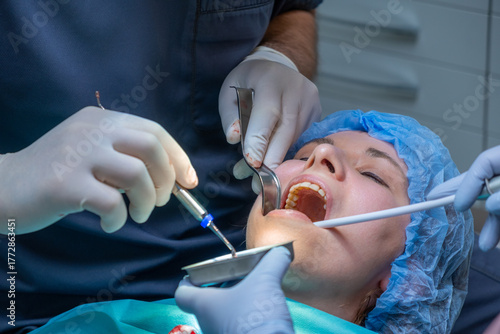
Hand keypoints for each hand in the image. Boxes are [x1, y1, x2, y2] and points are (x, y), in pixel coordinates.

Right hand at [0, 107, 196, 233]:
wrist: (3, 185)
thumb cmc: (55, 173)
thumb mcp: (91, 151)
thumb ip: (125, 155)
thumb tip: (172, 177)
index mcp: (102, 120)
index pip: (154, 131)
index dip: (178, 157)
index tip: (189, 181)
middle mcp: (92, 130)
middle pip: (150, 148)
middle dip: (165, 179)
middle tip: (158, 202)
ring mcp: (77, 154)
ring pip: (136, 174)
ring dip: (146, 201)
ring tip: (137, 215)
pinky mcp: (64, 183)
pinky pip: (110, 202)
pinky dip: (119, 219)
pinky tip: (110, 223)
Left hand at [175, 246, 293, 333]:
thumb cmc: (256, 316)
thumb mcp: (267, 281)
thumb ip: (273, 261)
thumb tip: (281, 251)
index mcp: (204, 305)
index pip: (183, 293)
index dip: (189, 280)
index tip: (200, 273)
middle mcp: (208, 324)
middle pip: (206, 303)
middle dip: (221, 289)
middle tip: (237, 277)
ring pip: (222, 317)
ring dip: (236, 305)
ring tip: (256, 293)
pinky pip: (236, 328)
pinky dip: (246, 319)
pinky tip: (264, 312)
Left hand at [219, 46, 320, 192]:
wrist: (277, 66)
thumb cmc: (249, 82)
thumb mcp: (230, 91)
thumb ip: (230, 115)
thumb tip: (234, 139)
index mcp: (272, 80)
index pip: (268, 114)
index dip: (260, 140)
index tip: (252, 162)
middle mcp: (296, 90)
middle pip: (286, 130)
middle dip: (272, 157)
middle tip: (259, 181)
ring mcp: (310, 101)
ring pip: (294, 137)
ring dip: (277, 158)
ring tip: (258, 175)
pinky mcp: (317, 112)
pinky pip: (301, 138)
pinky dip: (286, 152)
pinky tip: (273, 162)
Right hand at [428, 146, 499, 250]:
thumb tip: (489, 205)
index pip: (483, 164)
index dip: (466, 184)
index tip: (458, 205)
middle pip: (484, 182)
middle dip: (465, 198)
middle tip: (433, 201)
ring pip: (495, 202)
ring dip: (489, 223)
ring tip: (484, 243)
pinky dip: (498, 226)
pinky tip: (493, 241)